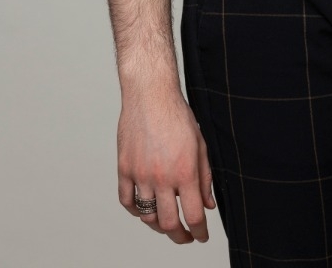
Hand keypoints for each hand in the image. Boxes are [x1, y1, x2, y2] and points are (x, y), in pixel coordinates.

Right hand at [117, 91, 214, 243]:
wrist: (150, 95)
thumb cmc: (177, 116)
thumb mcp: (200, 145)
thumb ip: (205, 177)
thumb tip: (208, 204)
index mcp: (185, 171)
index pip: (193, 215)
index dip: (199, 232)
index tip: (201, 237)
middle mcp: (162, 177)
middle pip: (169, 223)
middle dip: (180, 236)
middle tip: (185, 237)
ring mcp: (140, 174)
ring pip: (147, 216)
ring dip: (158, 225)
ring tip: (166, 224)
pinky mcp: (124, 168)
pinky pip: (127, 201)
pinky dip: (135, 211)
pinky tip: (144, 210)